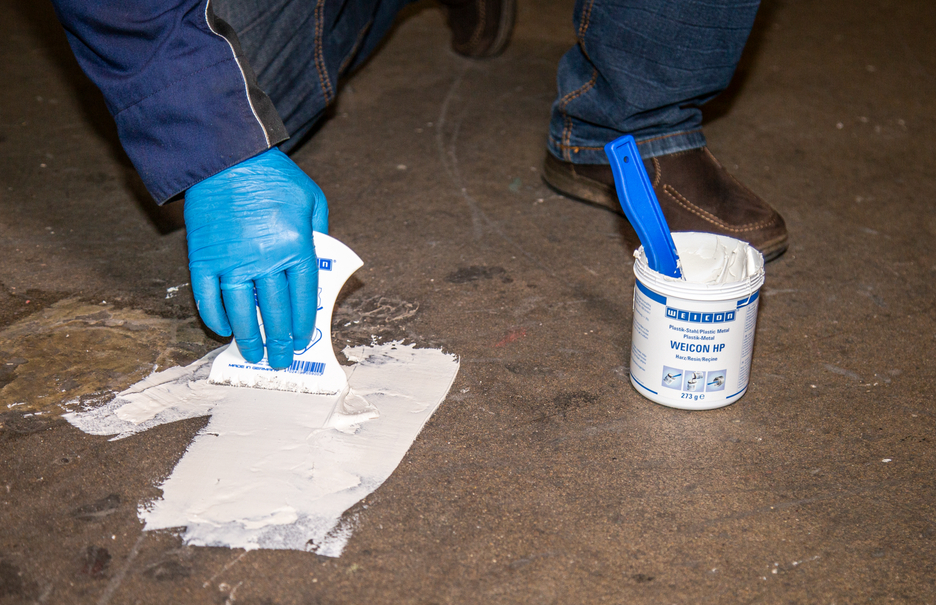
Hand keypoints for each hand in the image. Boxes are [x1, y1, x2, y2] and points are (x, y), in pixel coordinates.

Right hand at [184, 148, 327, 368]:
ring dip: (247, 337)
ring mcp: (231, 260)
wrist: (226, 155)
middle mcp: (264, 258)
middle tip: (280, 360)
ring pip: (241, 311)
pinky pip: (207, 296)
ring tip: (253, 355)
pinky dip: (214, 316)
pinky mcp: (203, 257)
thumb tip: (318, 267)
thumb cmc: (273, 177)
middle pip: (274, 311)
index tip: (302, 341)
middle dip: (278, 341)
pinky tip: (222, 329)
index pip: (303, 297)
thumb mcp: (312, 199)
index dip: (303, 323)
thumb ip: (320, 233)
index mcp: (296, 245)